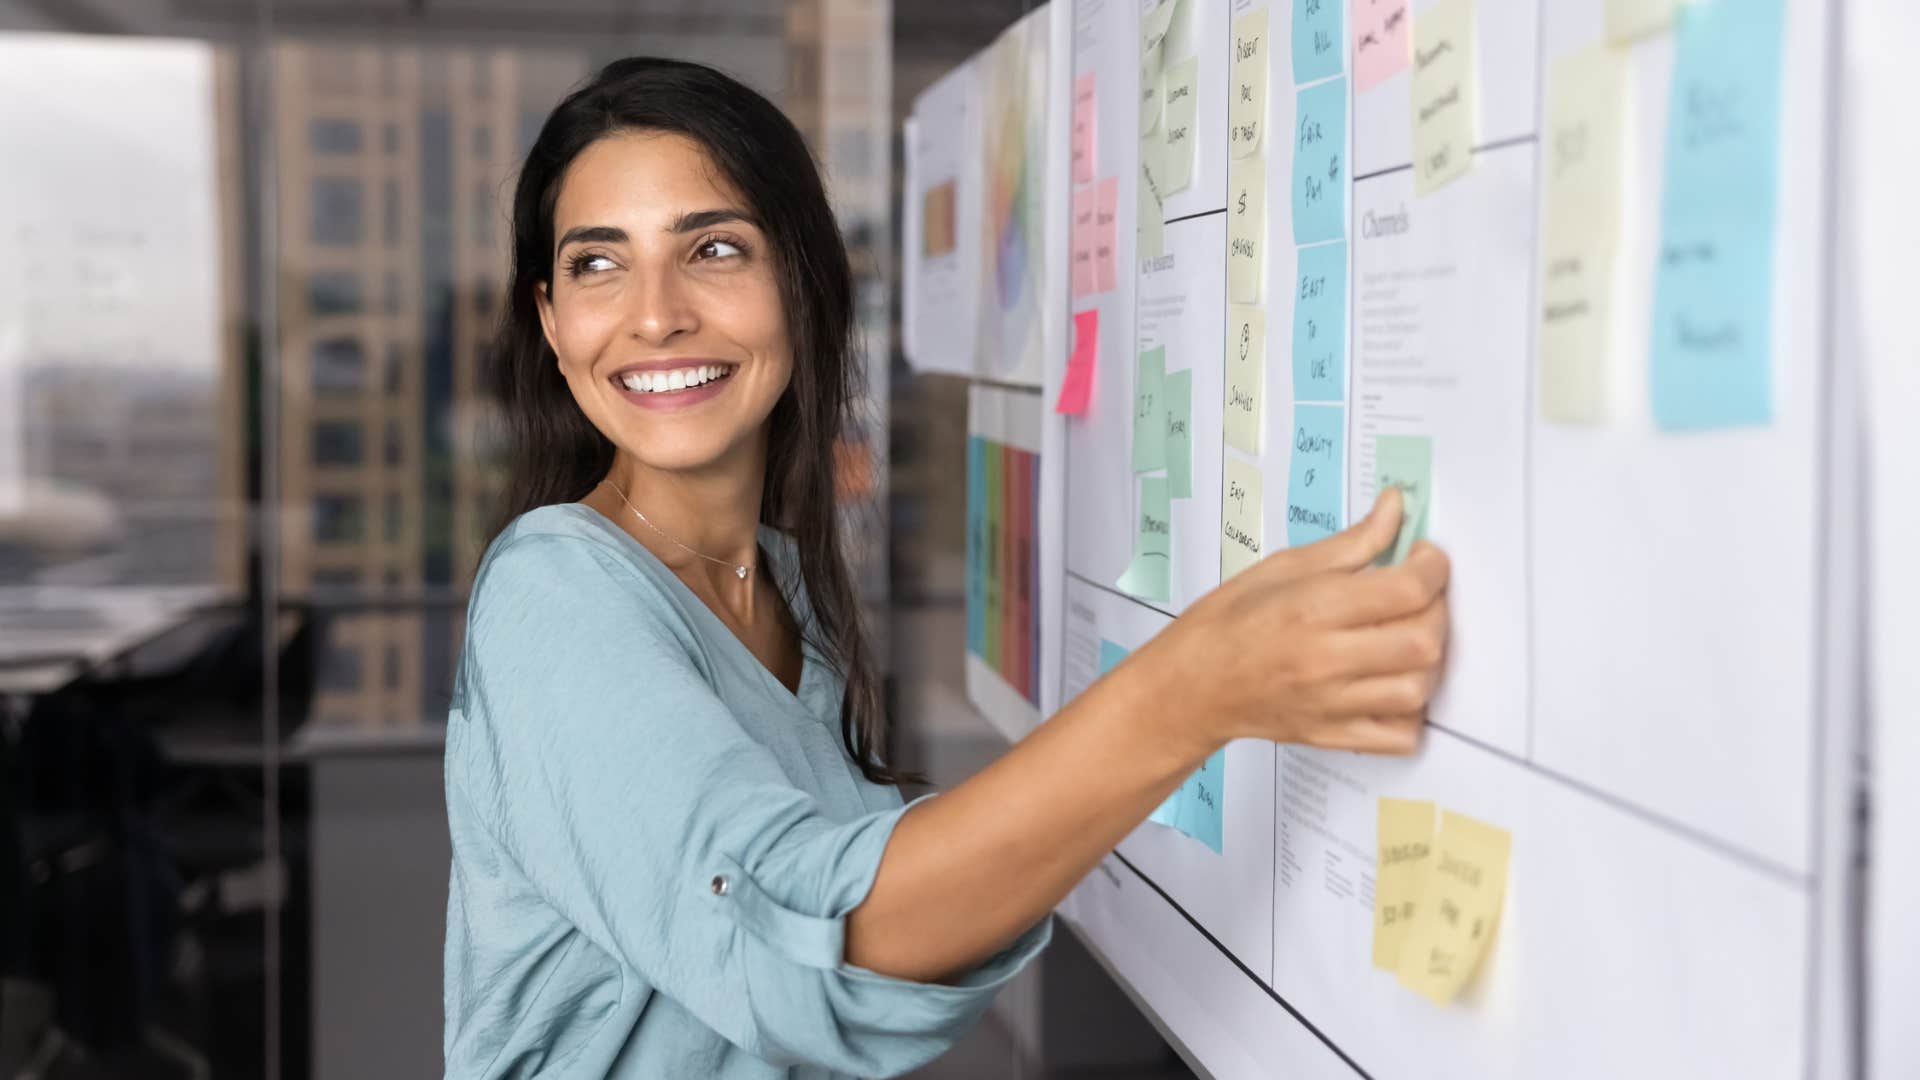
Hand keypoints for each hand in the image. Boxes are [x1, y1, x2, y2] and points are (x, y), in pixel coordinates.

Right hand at [1158, 488, 1450, 754]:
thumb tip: (1394, 511)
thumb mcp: (1283, 567)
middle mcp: (1327, 659)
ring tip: (1407, 638)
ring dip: (1428, 660)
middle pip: (1424, 640)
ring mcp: (1332, 703)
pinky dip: (1412, 713)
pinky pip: (1399, 736)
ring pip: (1418, 690)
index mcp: (1313, 608)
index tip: (1425, 558)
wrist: (1191, 686)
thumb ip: (1350, 544)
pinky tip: (1395, 683)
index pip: (1407, 589)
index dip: (1432, 566)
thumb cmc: (1227, 624)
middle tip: (1420, 595)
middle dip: (1437, 610)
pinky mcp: (1333, 734)